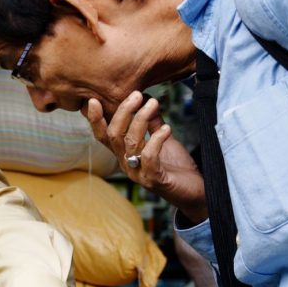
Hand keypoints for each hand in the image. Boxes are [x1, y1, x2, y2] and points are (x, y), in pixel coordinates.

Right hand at [87, 93, 207, 221]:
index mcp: (124, 153)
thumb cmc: (176, 166)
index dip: (95, 119)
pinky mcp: (153, 180)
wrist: (193, 191)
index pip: (103, 135)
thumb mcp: (162, 139)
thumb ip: (152, 122)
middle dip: (123, 112)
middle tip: (136, 94)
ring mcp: (138, 173)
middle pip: (113, 135)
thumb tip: (146, 97)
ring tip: (154, 104)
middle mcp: (126, 163)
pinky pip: (149, 157)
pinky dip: (156, 140)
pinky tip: (167, 129)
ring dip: (141, 119)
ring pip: (130, 143)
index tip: (93, 100)